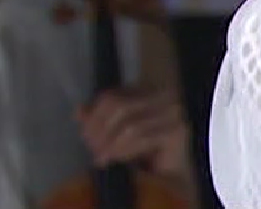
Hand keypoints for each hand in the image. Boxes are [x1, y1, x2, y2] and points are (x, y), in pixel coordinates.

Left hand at [77, 86, 191, 179]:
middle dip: (99, 130)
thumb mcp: (121, 131)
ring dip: (110, 144)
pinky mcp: (178, 132)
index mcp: (148, 91)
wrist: (180, 168)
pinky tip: (117, 158)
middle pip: (118, 106)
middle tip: (92, 148)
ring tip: (102, 157)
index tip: (84, 133)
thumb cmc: (151, 150)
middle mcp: (163, 95)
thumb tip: (79, 111)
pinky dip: (124, 149)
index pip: (112, 95)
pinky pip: (142, 138)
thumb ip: (101, 120)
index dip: (93, 114)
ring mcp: (173, 112)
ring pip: (129, 124)